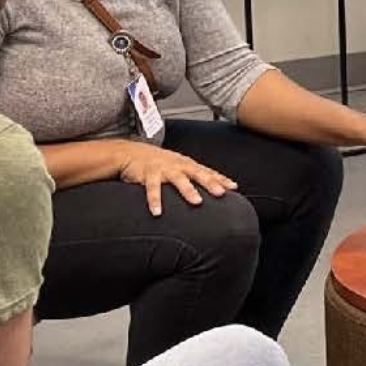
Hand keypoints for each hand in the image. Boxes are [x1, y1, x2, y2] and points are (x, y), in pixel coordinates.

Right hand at [112, 144, 236, 215]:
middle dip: (210, 183)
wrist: (131, 152)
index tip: (234, 187)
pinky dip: (155, 200)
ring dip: (188, 190)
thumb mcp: (178, 166)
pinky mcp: (148, 174)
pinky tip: (158, 212)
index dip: (221, 179)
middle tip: (221, 193)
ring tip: (197, 202)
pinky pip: (152, 189)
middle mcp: (178, 165)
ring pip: (178, 180)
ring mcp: (164, 169)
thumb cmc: (159, 162)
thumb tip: (211, 189)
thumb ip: (192, 176)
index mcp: (187, 164)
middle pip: (198, 173)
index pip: (207, 171)